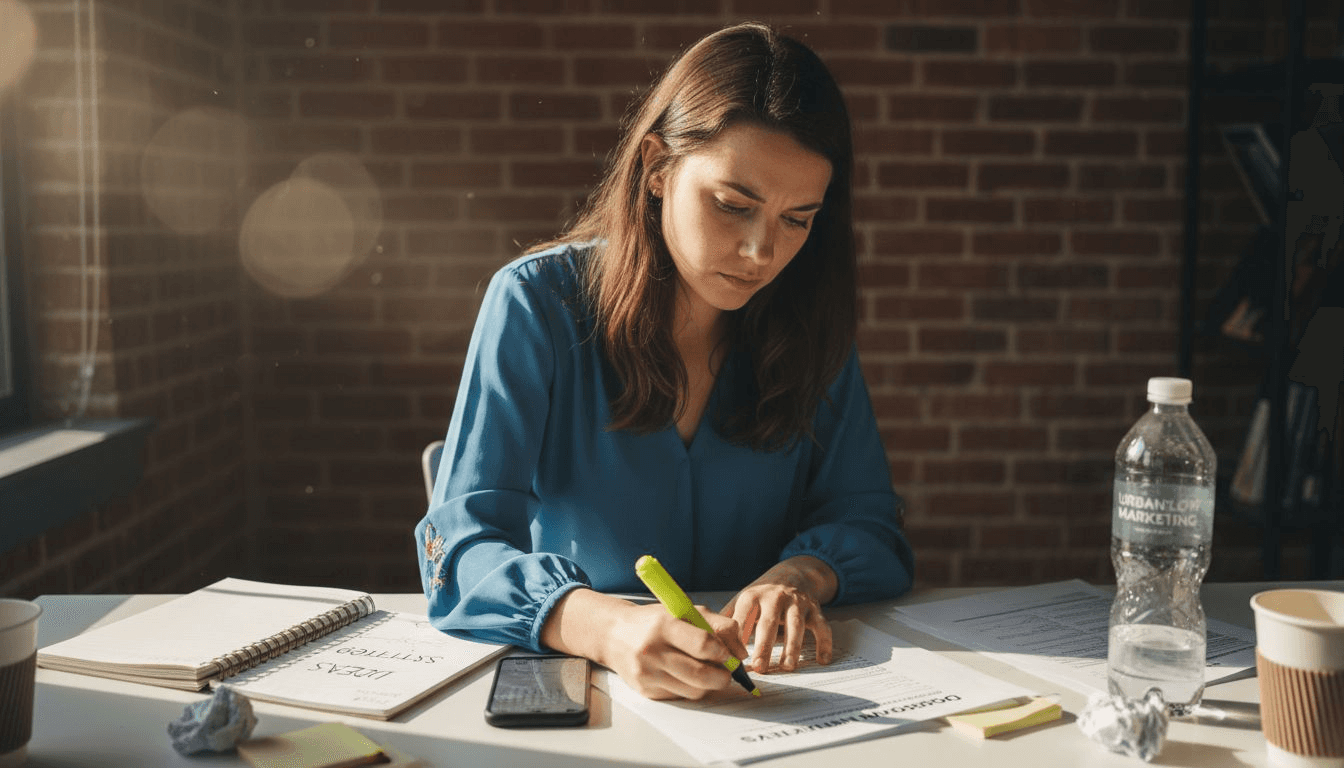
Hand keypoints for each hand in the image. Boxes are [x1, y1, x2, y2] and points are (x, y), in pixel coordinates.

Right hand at [540, 589, 751, 700]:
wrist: (615, 634)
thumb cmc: (654, 621)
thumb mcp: (685, 611)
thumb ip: (718, 625)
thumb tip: (741, 652)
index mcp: (664, 625)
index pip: (703, 644)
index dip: (723, 652)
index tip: (728, 654)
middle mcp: (653, 651)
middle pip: (701, 675)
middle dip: (723, 677)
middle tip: (728, 672)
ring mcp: (648, 674)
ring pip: (694, 690)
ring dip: (709, 685)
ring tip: (709, 672)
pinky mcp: (646, 691)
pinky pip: (680, 696)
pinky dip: (691, 689)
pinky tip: (687, 675)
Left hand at [721, 556, 836, 672]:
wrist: (793, 573)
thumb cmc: (763, 594)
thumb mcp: (743, 599)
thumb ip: (728, 618)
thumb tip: (706, 638)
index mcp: (753, 595)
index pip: (743, 615)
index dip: (738, 635)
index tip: (732, 656)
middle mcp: (776, 597)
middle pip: (769, 622)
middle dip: (764, 645)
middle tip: (759, 667)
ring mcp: (797, 603)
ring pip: (796, 625)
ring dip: (792, 647)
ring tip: (787, 667)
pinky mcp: (815, 610)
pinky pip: (822, 627)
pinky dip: (824, 643)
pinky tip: (822, 660)